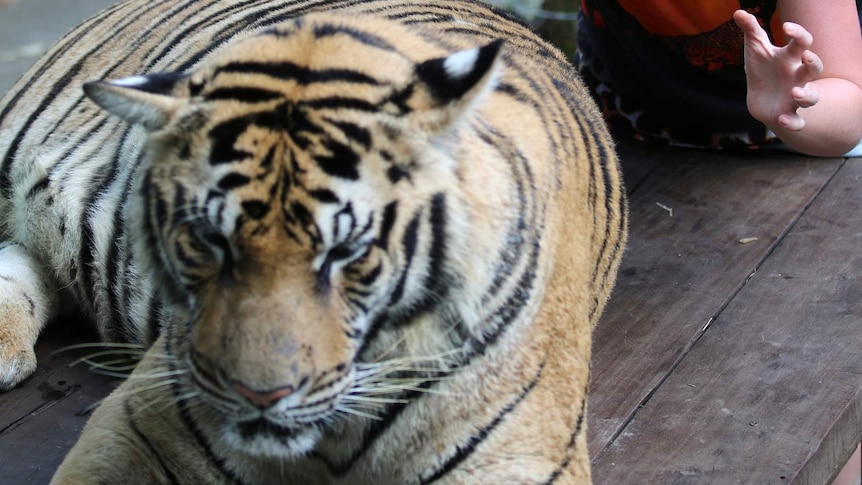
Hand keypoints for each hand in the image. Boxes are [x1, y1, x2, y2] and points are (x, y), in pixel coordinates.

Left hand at [733, 9, 823, 130]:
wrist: (760, 98)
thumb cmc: (762, 69)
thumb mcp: (755, 49)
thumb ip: (750, 30)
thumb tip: (738, 12)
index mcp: (790, 58)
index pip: (802, 43)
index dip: (798, 34)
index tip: (786, 27)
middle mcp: (797, 77)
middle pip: (815, 68)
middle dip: (814, 62)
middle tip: (806, 57)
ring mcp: (795, 96)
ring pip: (812, 97)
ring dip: (807, 95)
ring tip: (794, 93)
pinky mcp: (788, 114)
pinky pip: (797, 121)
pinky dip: (792, 122)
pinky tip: (781, 119)